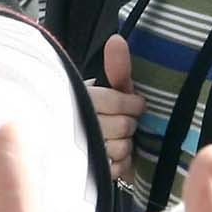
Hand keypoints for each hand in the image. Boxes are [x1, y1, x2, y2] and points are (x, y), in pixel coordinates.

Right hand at [89, 35, 143, 184]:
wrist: (75, 147)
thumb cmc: (99, 113)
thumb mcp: (109, 88)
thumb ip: (116, 67)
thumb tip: (117, 39)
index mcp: (78, 98)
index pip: (115, 101)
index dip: (131, 103)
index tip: (136, 104)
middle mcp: (76, 123)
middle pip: (122, 125)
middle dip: (128, 124)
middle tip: (123, 123)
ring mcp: (80, 150)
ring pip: (120, 148)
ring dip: (124, 145)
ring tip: (115, 139)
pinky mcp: (85, 172)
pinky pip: (115, 169)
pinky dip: (119, 164)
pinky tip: (112, 156)